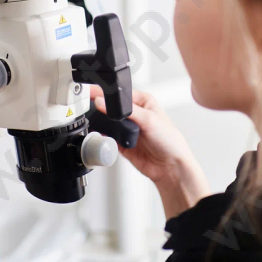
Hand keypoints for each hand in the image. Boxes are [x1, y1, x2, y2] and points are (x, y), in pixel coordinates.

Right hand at [90, 86, 209, 217]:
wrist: (170, 168)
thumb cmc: (170, 141)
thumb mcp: (148, 119)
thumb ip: (125, 111)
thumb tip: (104, 102)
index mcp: (143, 101)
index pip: (120, 94)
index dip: (106, 93)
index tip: (93, 93)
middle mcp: (135, 114)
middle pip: (112, 107)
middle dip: (102, 109)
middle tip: (90, 107)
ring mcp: (128, 129)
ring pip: (108, 123)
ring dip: (102, 123)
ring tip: (95, 122)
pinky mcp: (122, 143)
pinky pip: (107, 138)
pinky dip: (103, 137)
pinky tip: (101, 136)